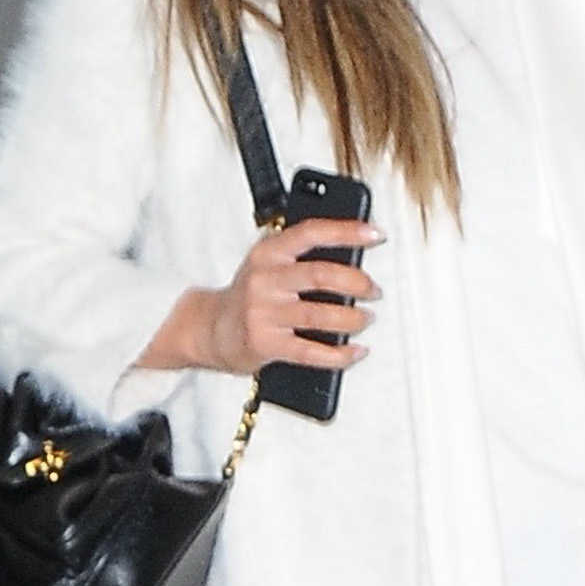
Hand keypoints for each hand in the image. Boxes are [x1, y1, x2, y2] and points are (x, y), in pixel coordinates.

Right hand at [138, 221, 383, 376]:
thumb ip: (301, 257)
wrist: (209, 329)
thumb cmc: (250, 295)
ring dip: (353, 319)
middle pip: (321, 275)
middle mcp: (265, 279)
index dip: (347, 231)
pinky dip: (340, 354)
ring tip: (365, 318)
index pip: (311, 233)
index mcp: (268, 252)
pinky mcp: (266, 343)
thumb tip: (354, 255)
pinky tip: (355, 351)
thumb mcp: (268, 264)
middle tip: (374, 290)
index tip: (375, 234)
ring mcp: (264, 312)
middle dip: (358, 283)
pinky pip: (311, 352)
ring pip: (320, 314)